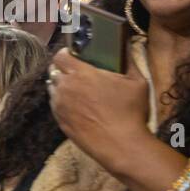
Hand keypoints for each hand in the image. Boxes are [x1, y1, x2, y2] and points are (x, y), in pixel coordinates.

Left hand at [46, 47, 149, 174]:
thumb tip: (127, 46)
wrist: (119, 144)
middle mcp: (65, 87)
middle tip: (75, 72)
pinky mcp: (59, 120)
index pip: (60, 56)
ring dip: (60, 85)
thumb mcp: (137, 82)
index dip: (65, 53)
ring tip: (75, 88)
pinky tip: (75, 104)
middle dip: (62, 68)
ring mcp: (59, 105)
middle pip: (53, 71)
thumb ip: (129, 61)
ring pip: (52, 89)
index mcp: (81, 74)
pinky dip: (61, 101)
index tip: (72, 54)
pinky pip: (54, 105)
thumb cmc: (130, 112)